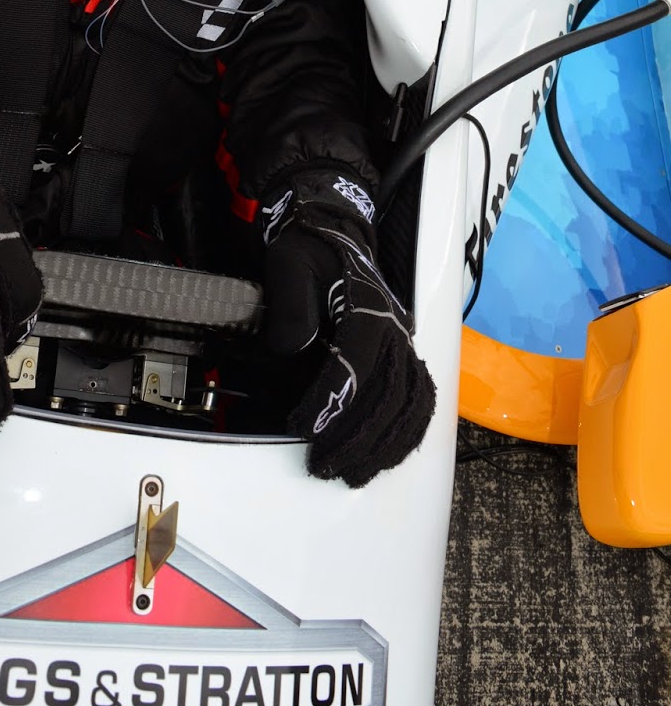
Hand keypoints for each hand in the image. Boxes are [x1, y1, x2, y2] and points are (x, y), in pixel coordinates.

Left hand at [262, 183, 435, 486]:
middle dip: (357, 437)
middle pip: (387, 392)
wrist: (330, 233)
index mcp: (366, 305)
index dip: (330, 399)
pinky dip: (408, 431)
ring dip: (385, 444)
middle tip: (325, 465)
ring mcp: (401, 341)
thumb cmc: (307, 252)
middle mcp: (393, 327)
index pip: (354, 361)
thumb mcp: (287, 266)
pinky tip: (388, 454)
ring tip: (355, 472)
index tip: (303, 428)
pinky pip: (418, 398)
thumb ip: (290, 307)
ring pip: (409, 402)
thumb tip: (293, 350)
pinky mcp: (401, 352)